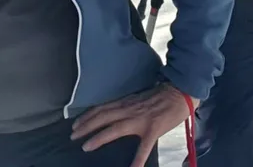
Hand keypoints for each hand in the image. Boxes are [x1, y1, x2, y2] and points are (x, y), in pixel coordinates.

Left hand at [70, 83, 190, 166]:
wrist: (180, 92)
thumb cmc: (161, 96)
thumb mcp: (138, 98)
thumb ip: (126, 106)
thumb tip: (114, 114)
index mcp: (126, 102)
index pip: (101, 109)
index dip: (87, 116)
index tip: (75, 124)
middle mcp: (129, 110)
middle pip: (102, 117)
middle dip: (86, 127)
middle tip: (72, 136)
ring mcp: (140, 120)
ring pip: (114, 129)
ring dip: (98, 138)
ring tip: (86, 146)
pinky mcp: (153, 130)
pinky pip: (143, 148)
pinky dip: (137, 160)